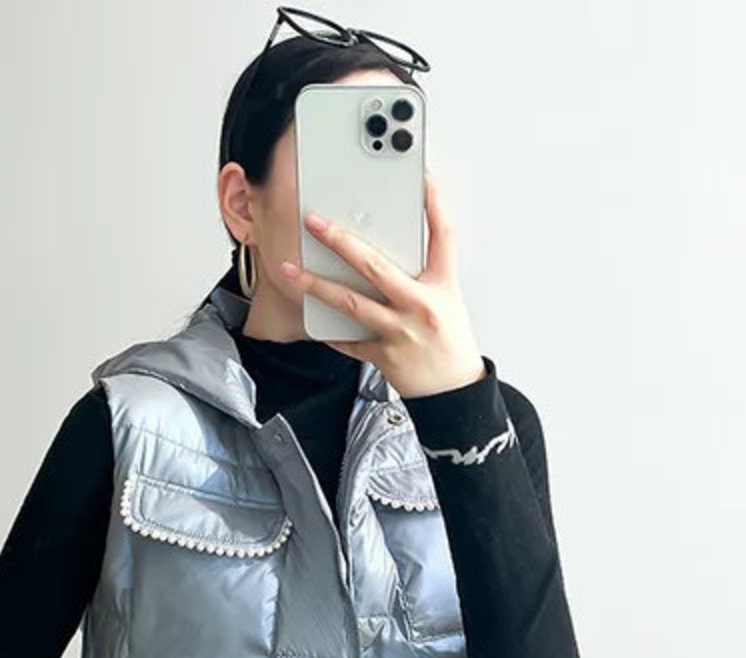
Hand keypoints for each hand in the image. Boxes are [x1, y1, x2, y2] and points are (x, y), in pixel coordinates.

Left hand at [278, 169, 486, 398]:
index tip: (420, 179)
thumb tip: (394, 248)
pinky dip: (330, 331)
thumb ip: (423, 273)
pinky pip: (349, 341)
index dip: (434, 204)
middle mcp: (420, 306)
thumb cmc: (450, 343)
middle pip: (376, 266)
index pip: (443, 236)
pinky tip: (311, 317)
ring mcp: (399, 332)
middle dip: (341, 242)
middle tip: (316, 223)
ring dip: (317, 286)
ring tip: (292, 271)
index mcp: (442, 286)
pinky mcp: (383, 356)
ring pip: (350, 304)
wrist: (453, 392)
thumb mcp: (448, 299)